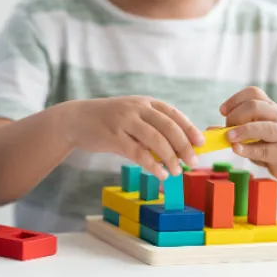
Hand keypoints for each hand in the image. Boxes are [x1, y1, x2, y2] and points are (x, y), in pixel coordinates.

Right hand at [59, 96, 204, 178]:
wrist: (75, 120)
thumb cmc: (107, 120)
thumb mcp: (130, 115)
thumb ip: (150, 126)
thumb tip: (178, 147)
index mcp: (144, 102)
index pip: (173, 113)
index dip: (189, 128)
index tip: (201, 143)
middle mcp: (136, 108)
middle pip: (168, 127)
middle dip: (184, 145)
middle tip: (193, 161)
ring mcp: (124, 122)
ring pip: (155, 140)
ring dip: (170, 157)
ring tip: (178, 171)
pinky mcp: (113, 137)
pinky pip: (138, 153)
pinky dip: (152, 165)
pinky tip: (160, 174)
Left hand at [219, 86, 276, 180]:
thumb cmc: (270, 143)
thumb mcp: (253, 132)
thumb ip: (234, 130)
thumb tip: (210, 131)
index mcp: (268, 107)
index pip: (253, 93)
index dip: (235, 99)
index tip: (222, 111)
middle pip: (256, 106)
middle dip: (236, 116)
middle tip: (227, 129)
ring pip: (265, 127)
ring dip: (244, 130)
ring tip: (229, 137)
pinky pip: (265, 150)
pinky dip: (248, 149)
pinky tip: (236, 149)